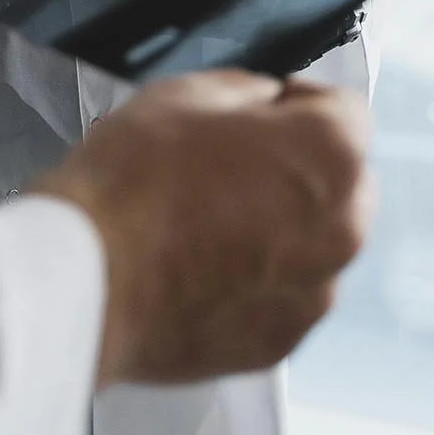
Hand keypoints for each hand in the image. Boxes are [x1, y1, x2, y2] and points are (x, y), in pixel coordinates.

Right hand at [38, 73, 371, 384]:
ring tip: (204, 223)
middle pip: (340, 184)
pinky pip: (281, 297)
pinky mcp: (277, 342)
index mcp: (332, 158)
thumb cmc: (132, 183)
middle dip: (297, 170)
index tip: (261, 111)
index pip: (345, 111)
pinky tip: (196, 267)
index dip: (296, 103)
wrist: (89, 278)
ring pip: (313, 246)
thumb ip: (248, 93)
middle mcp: (341, 231)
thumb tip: (262, 106)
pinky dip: (253, 281)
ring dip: (279, 230)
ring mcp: (312, 295)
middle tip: (227, 166)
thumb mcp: (186, 92)